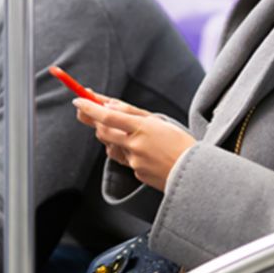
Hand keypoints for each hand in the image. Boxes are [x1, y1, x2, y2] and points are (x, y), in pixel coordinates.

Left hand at [75, 98, 195, 191]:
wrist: (195, 173)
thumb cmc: (179, 142)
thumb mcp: (159, 121)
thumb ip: (131, 112)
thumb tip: (107, 105)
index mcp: (143, 128)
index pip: (108, 116)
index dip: (90, 108)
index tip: (77, 99)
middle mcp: (136, 145)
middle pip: (102, 131)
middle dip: (95, 121)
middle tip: (92, 112)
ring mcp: (134, 162)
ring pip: (110, 146)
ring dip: (111, 137)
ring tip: (129, 133)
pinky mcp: (136, 173)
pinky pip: (123, 159)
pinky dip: (126, 152)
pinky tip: (142, 151)